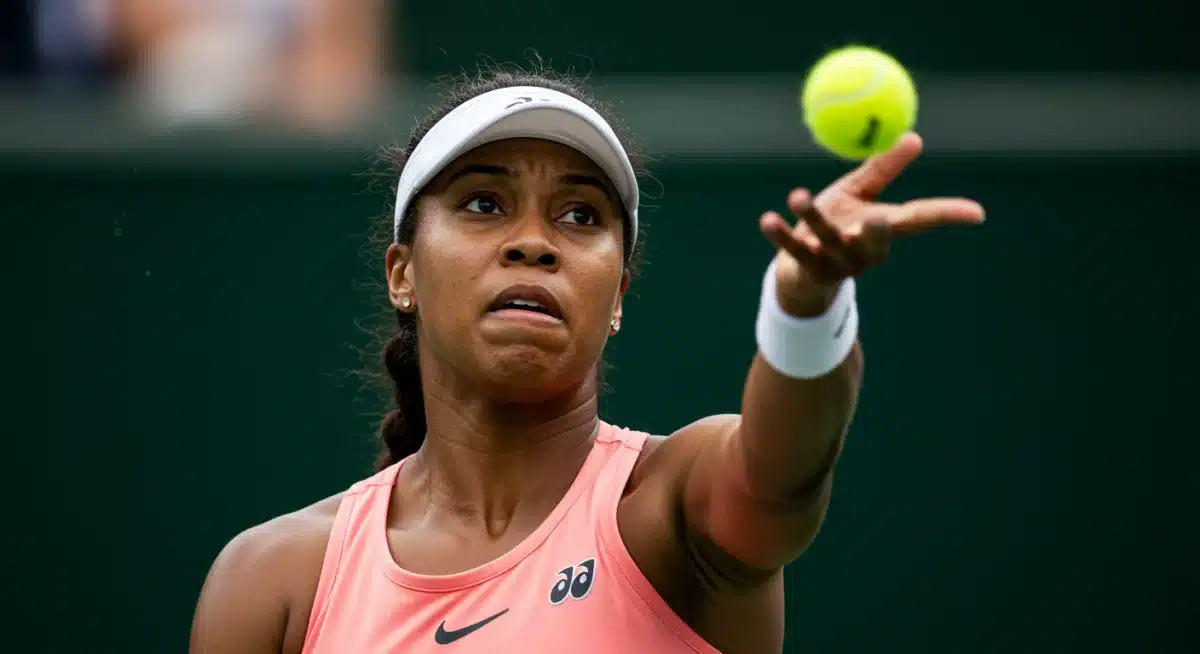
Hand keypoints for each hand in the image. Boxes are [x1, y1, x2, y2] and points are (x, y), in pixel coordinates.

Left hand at [759, 133, 984, 315]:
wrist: (801, 271)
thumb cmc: (836, 224)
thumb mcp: (858, 195)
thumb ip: (883, 169)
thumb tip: (915, 137)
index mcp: (884, 229)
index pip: (922, 218)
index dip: (949, 215)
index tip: (977, 213)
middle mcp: (866, 250)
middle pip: (876, 238)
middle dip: (876, 230)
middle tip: (878, 219)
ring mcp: (838, 263)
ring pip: (827, 238)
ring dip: (812, 217)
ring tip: (798, 195)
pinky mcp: (808, 269)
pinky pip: (794, 250)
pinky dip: (780, 234)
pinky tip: (767, 219)